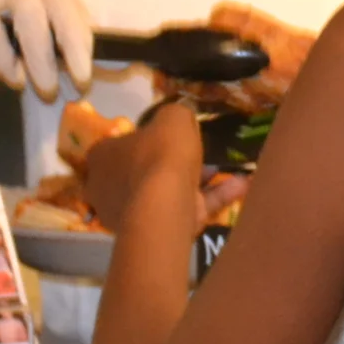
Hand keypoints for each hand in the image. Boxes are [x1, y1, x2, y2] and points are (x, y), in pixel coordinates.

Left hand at [81, 103, 249, 234]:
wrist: (165, 204)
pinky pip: (187, 208)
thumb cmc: (160, 155)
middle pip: (142, 170)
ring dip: (198, 181)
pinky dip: (213, 197)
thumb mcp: (172, 119)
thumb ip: (176, 113)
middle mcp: (106, 187)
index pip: (117, 145)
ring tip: (225, 169)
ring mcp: (131, 213)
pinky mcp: (156, 231)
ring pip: (166, 192)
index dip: (144, 139)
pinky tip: (241, 184)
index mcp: (101, 157)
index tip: (167, 136)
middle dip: (171, 163)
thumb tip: (181, 112)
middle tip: (198, 154)